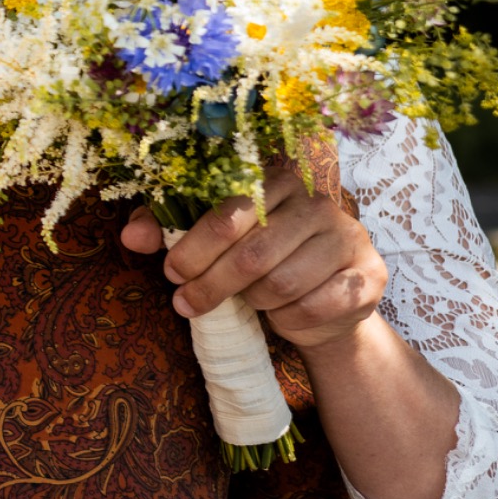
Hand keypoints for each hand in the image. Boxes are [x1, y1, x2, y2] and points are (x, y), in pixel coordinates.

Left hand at [121, 161, 386, 349]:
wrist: (324, 302)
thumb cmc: (259, 260)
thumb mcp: (211, 241)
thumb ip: (168, 230)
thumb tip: (129, 237)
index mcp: (274, 179)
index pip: (228, 212)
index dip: (193, 247)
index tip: (171, 272)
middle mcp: (316, 202)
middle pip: (253, 252)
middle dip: (210, 284)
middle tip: (186, 302)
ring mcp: (348, 237)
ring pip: (282, 283)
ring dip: (252, 301)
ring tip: (243, 303)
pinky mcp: (368, 276)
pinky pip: (314, 307)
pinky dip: (287, 319)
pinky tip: (280, 315)